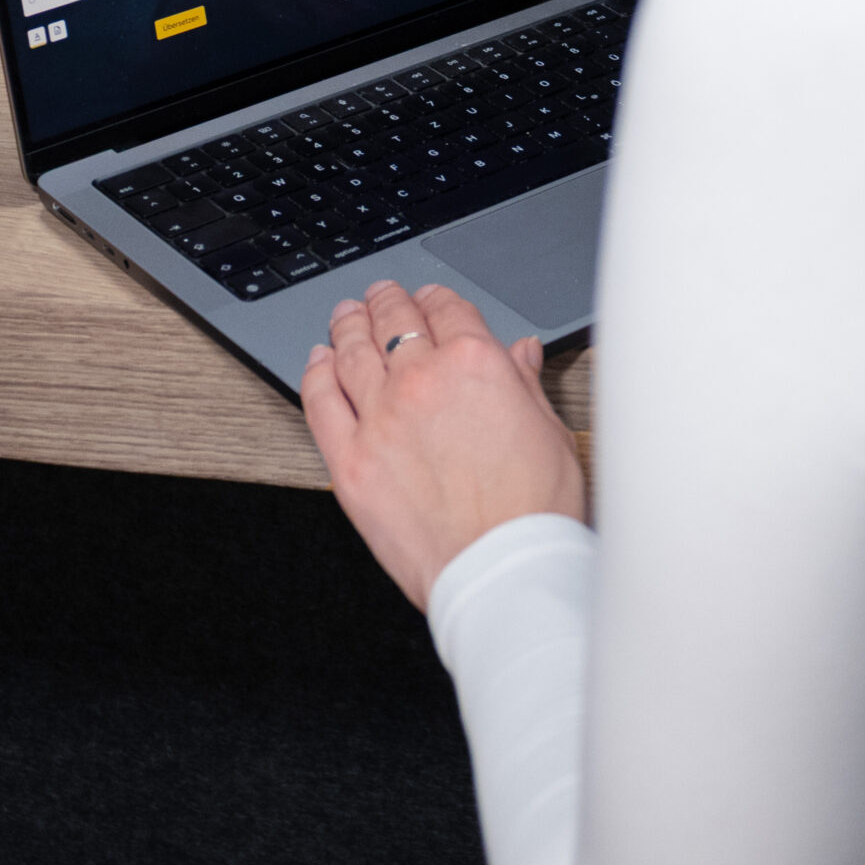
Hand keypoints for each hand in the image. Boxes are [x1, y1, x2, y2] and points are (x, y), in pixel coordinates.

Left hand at [301, 278, 587, 610]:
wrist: (502, 569)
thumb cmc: (533, 511)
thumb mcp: (548, 430)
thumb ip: (524, 384)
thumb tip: (522, 354)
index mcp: (476, 364)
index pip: (447, 309)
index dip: (435, 297)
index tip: (429, 298)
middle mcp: (422, 381)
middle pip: (394, 321)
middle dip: (386, 301)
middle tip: (380, 295)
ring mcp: (380, 419)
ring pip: (352, 351)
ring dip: (347, 325)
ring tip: (346, 315)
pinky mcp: (351, 462)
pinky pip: (321, 402)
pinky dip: (316, 374)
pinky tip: (318, 361)